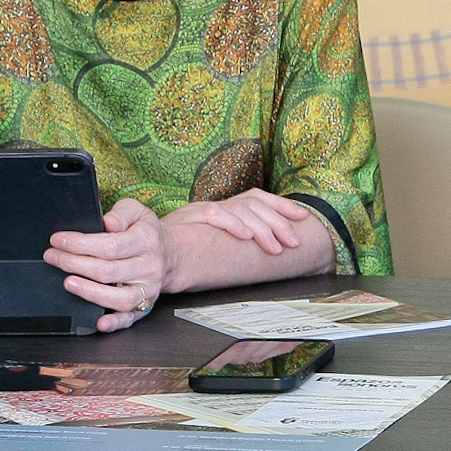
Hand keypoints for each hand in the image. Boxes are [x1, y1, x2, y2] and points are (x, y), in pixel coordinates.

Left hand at [44, 197, 170, 332]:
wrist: (170, 254)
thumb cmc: (145, 233)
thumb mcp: (137, 212)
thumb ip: (121, 213)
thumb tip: (109, 223)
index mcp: (147, 241)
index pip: (111, 245)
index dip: (80, 244)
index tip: (58, 240)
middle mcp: (150, 267)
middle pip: (108, 271)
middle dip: (73, 264)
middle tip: (53, 256)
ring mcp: (148, 289)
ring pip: (119, 297)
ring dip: (89, 292)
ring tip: (68, 282)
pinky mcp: (144, 306)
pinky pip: (130, 318)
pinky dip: (115, 323)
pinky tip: (100, 323)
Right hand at [166, 189, 317, 255]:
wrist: (148, 252)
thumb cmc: (181, 253)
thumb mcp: (212, 245)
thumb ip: (235, 242)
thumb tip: (272, 248)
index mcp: (224, 208)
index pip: (257, 197)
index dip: (281, 205)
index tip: (302, 216)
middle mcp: (215, 204)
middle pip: (254, 203)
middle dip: (278, 222)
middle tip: (293, 243)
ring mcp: (201, 208)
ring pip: (240, 208)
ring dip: (261, 228)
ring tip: (275, 247)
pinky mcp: (187, 216)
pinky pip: (214, 213)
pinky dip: (232, 223)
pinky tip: (245, 236)